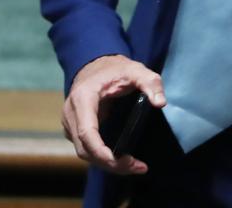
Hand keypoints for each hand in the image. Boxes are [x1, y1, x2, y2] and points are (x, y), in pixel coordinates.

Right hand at [62, 54, 165, 173]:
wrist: (96, 65)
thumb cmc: (115, 68)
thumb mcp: (136, 70)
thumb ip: (151, 82)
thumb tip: (160, 103)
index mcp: (83, 98)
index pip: (87, 132)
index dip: (101, 152)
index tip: (121, 161)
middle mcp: (71, 113)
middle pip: (85, 149)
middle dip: (110, 163)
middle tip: (138, 167)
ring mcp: (70, 123)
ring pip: (84, 152)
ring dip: (107, 164)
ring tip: (135, 166)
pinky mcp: (74, 129)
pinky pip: (86, 148)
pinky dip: (102, 157)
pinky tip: (122, 160)